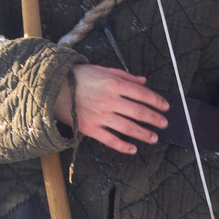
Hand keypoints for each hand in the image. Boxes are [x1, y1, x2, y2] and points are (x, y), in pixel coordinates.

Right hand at [55, 63, 170, 154]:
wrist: (53, 89)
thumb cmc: (78, 77)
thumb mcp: (103, 70)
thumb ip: (125, 76)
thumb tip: (143, 82)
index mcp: (114, 84)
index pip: (142, 94)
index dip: (157, 101)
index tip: (166, 107)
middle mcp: (110, 101)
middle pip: (139, 112)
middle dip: (154, 119)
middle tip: (164, 123)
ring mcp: (100, 116)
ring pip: (128, 128)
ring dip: (144, 134)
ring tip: (154, 137)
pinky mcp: (90, 128)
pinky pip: (110, 140)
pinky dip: (123, 146)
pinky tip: (133, 149)